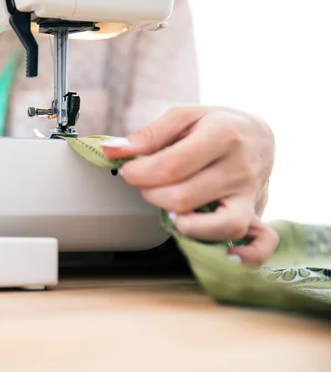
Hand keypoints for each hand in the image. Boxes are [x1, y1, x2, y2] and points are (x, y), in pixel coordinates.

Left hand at [100, 106, 277, 265]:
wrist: (259, 136)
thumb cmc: (216, 126)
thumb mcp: (183, 117)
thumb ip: (148, 135)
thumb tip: (112, 150)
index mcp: (221, 135)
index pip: (173, 165)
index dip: (140, 173)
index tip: (128, 170)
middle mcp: (239, 168)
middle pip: (185, 197)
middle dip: (152, 194)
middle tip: (146, 185)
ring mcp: (249, 195)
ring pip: (219, 225)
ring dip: (184, 223)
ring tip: (170, 211)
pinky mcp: (255, 214)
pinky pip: (259, 244)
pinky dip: (238, 253)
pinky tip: (212, 242)